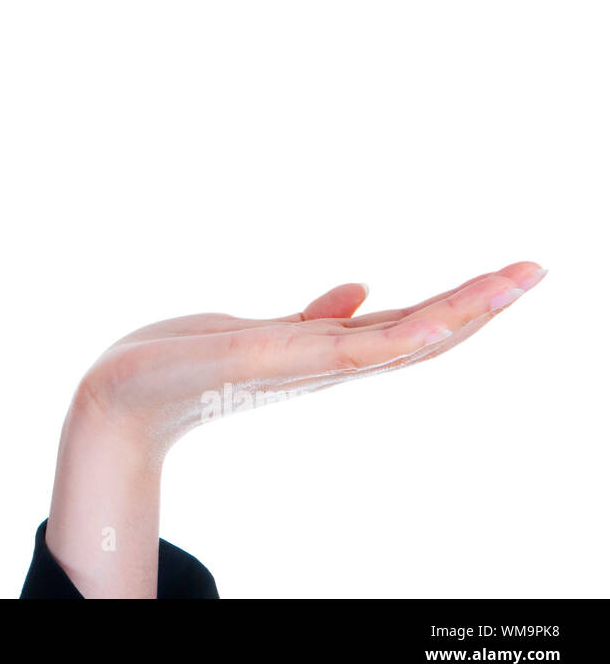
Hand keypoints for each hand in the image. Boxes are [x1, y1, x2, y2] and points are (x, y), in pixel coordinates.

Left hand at [76, 261, 547, 457]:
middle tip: (537, 269)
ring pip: (397, 342)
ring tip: (511, 283)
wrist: (127, 393)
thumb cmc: (190, 364)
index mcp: (327, 353)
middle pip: (420, 336)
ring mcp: (303, 365)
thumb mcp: (261, 334)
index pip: (410, 329)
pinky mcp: (271, 361)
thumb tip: (358, 291)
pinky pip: (346, 352)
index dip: (465, 305)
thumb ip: (313, 319)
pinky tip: (437, 319)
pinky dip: (395, 337)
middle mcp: (324, 364)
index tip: (515, 274)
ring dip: (457, 313)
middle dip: (481, 305)